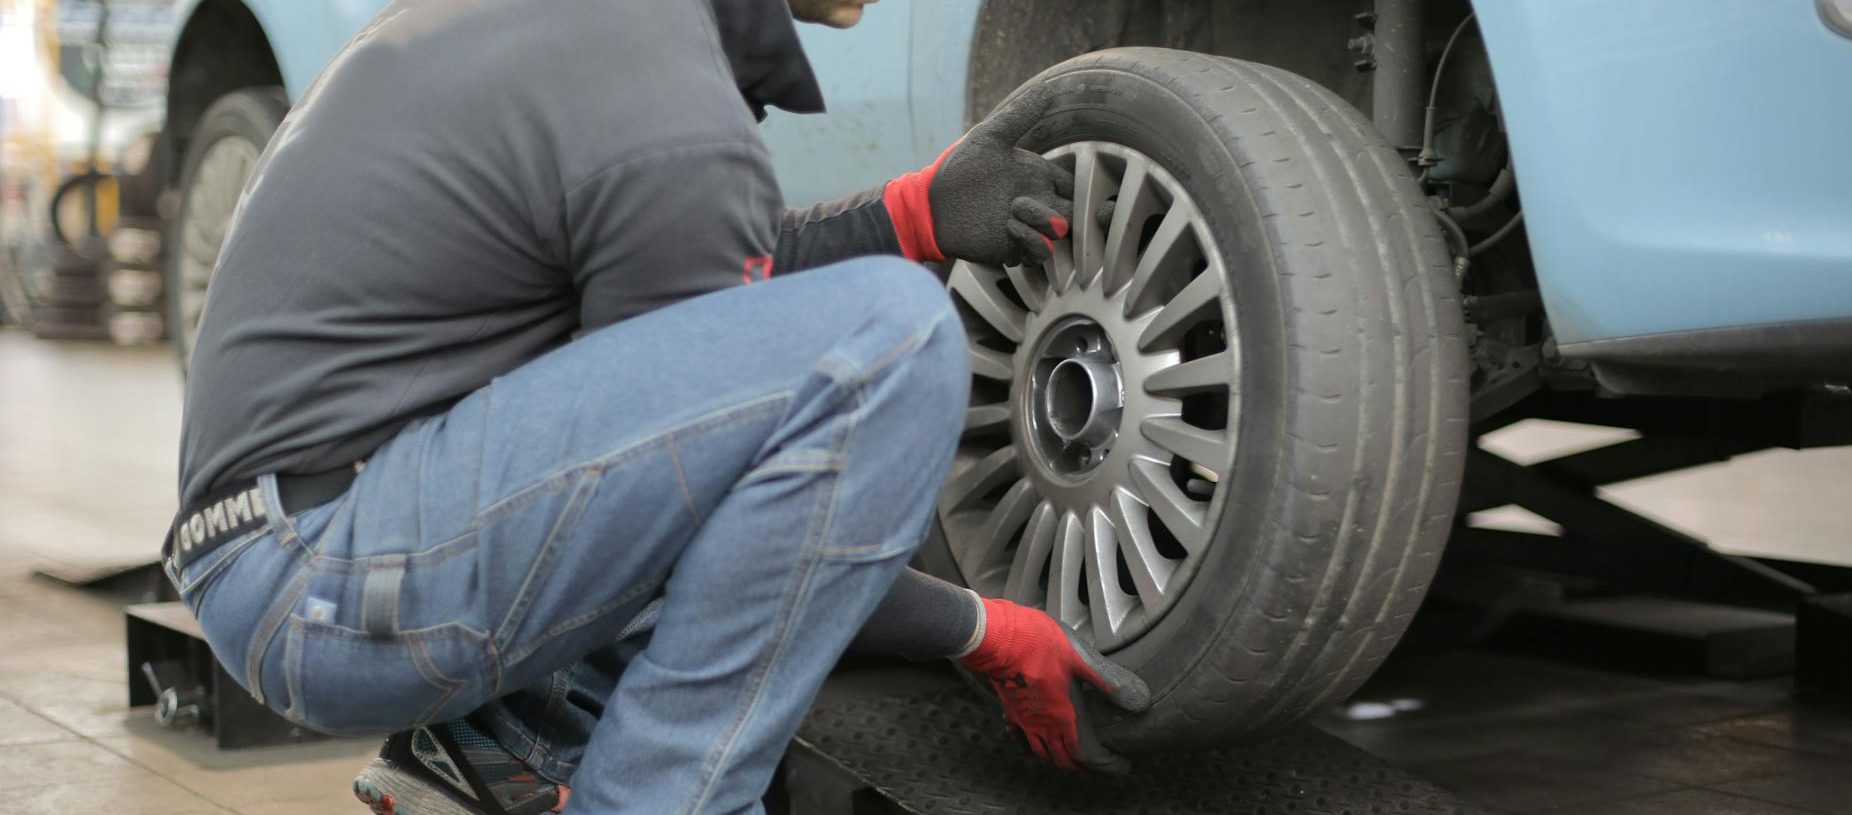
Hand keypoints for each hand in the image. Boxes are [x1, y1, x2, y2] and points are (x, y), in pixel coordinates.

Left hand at [883, 86, 1075, 266]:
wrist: (931, 203)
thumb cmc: (960, 168)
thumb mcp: (990, 138)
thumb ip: (1020, 116)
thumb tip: (1047, 88)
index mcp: (1037, 177)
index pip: (1072, 186)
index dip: (1076, 186)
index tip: (1063, 183)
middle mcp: (1036, 203)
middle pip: (1073, 212)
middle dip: (1069, 210)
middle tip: (1044, 200)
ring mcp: (1026, 227)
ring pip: (1059, 233)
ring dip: (1044, 221)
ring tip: (1016, 208)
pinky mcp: (1013, 248)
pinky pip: (1038, 252)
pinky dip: (1031, 239)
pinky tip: (1009, 225)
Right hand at [959, 597, 1150, 771]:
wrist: (999, 639)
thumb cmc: (1037, 646)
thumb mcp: (1078, 659)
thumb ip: (1105, 680)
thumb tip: (1137, 700)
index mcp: (1062, 715)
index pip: (1077, 752)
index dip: (1092, 763)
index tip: (1104, 765)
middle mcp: (1041, 724)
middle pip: (1056, 757)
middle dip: (1071, 765)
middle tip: (1082, 766)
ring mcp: (1022, 719)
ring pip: (1036, 750)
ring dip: (1050, 756)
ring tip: (1058, 756)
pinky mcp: (1008, 708)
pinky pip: (1018, 735)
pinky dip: (1026, 741)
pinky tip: (1029, 735)